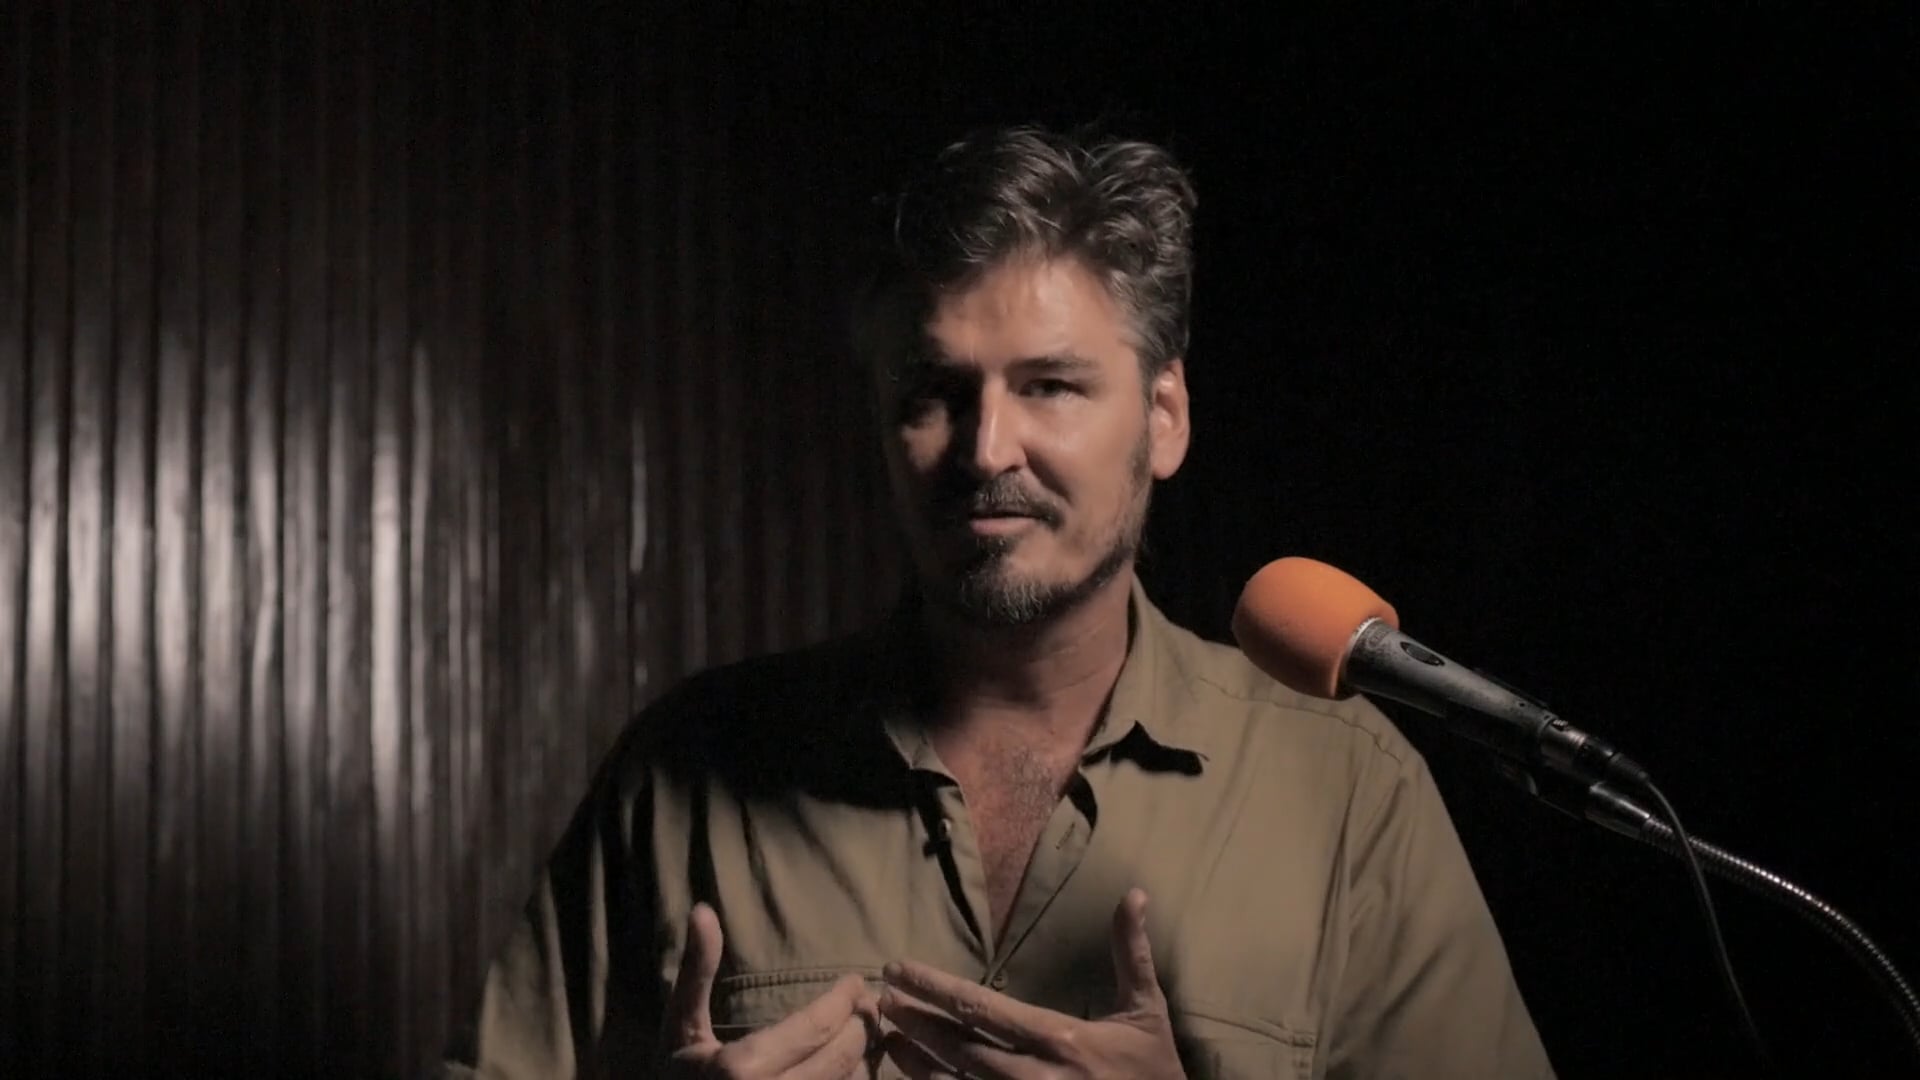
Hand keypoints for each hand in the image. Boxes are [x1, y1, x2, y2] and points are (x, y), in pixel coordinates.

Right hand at [663, 902, 881, 1078]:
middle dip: (861, 1024)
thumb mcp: (680, 1025)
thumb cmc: (675, 1077)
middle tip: (867, 1002)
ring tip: (865, 1029)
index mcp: (744, 1069)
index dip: (844, 1001)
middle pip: (842, 1056)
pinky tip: (852, 1065)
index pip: (816, 1027)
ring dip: (864, 1056)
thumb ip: (696, 972)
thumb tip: (703, 911)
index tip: (856, 981)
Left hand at [877, 888, 1184, 1079]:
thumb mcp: (1147, 1012)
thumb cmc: (1154, 1072)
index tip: (898, 969)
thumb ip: (1131, 953)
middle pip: (957, 1046)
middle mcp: (1034, 1076)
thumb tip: (1135, 893)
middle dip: (914, 1021)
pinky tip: (915, 1079)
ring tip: (886, 1038)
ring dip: (916, 1062)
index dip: (933, 987)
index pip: (981, 1006)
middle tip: (878, 999)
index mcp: (1059, 1038)